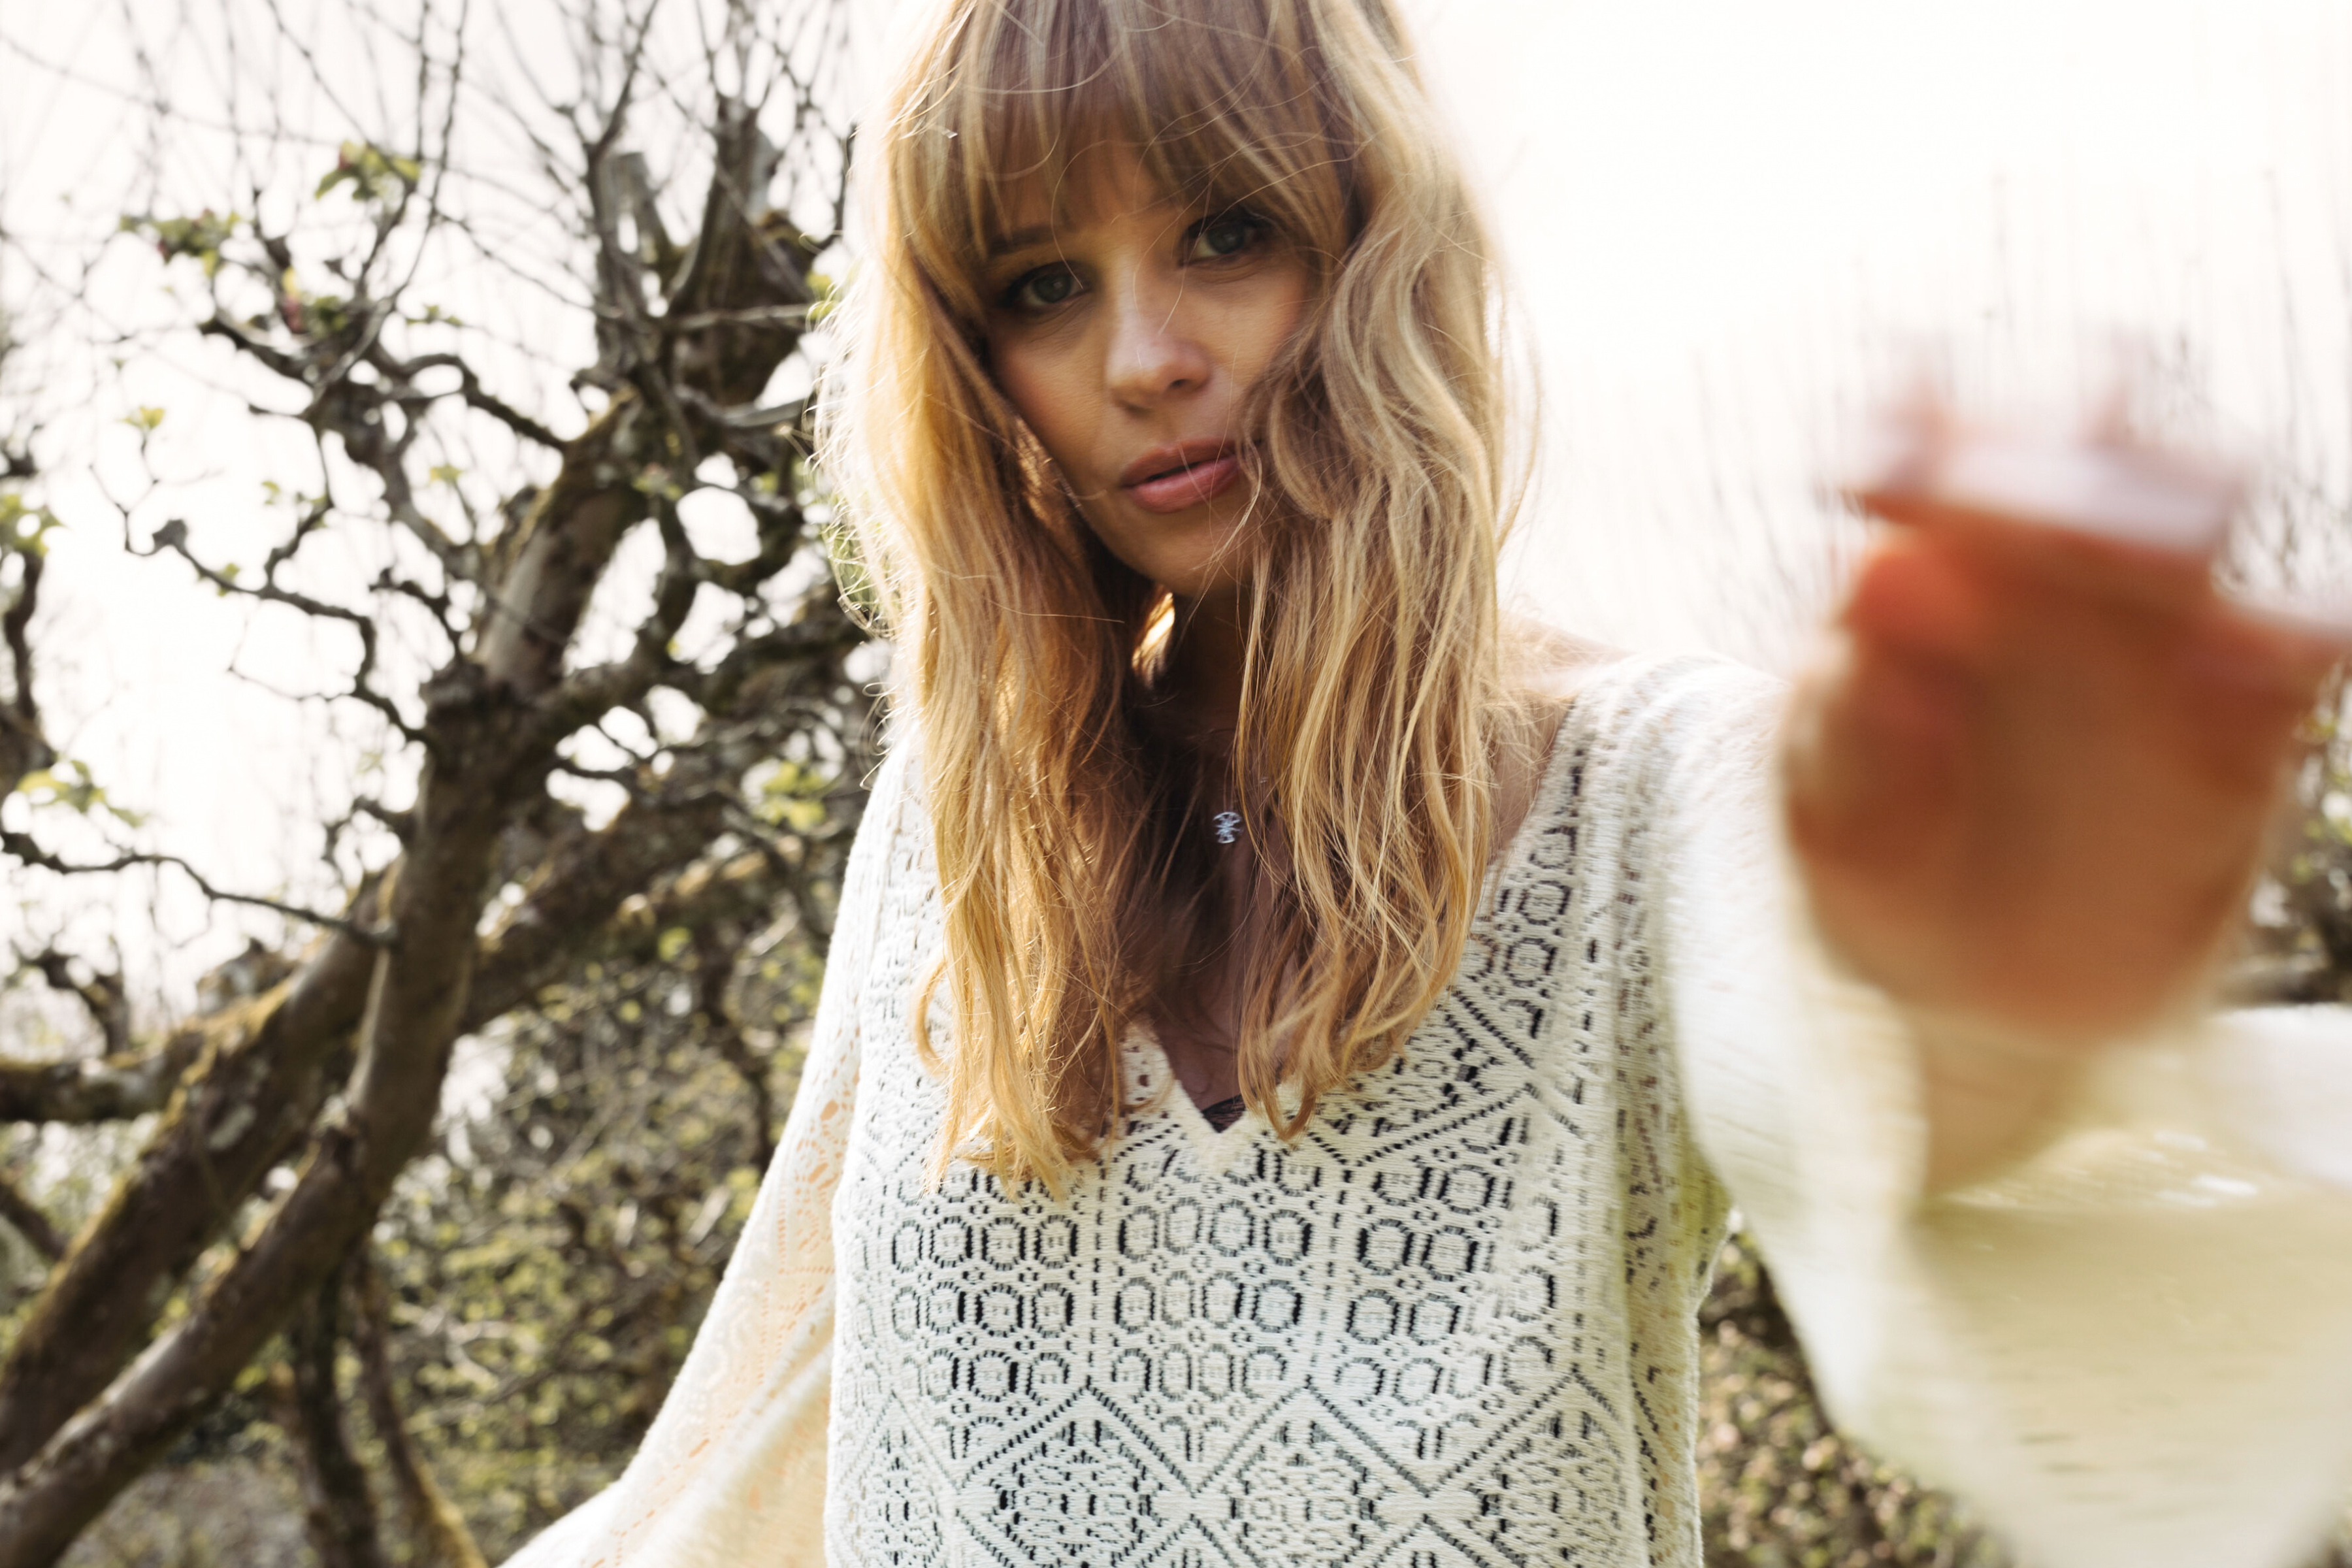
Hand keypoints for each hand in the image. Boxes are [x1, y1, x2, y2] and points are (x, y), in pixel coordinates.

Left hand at [1784, 405, 2341, 1058]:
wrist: (1980, 994)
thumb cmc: (1888, 879)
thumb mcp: (1837, 825)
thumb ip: (1853, 717)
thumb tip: (1878, 572)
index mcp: (1916, 566)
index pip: (1911, 437)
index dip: (1903, 430)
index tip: (1871, 479)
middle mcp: (2045, 564)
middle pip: (2085, 417)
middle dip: (2062, 442)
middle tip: (2020, 521)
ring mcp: (2157, 624)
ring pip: (2203, 489)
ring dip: (2170, 508)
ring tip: (2130, 573)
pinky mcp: (2251, 711)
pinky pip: (2307, 630)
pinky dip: (2292, 630)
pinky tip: (2240, 678)